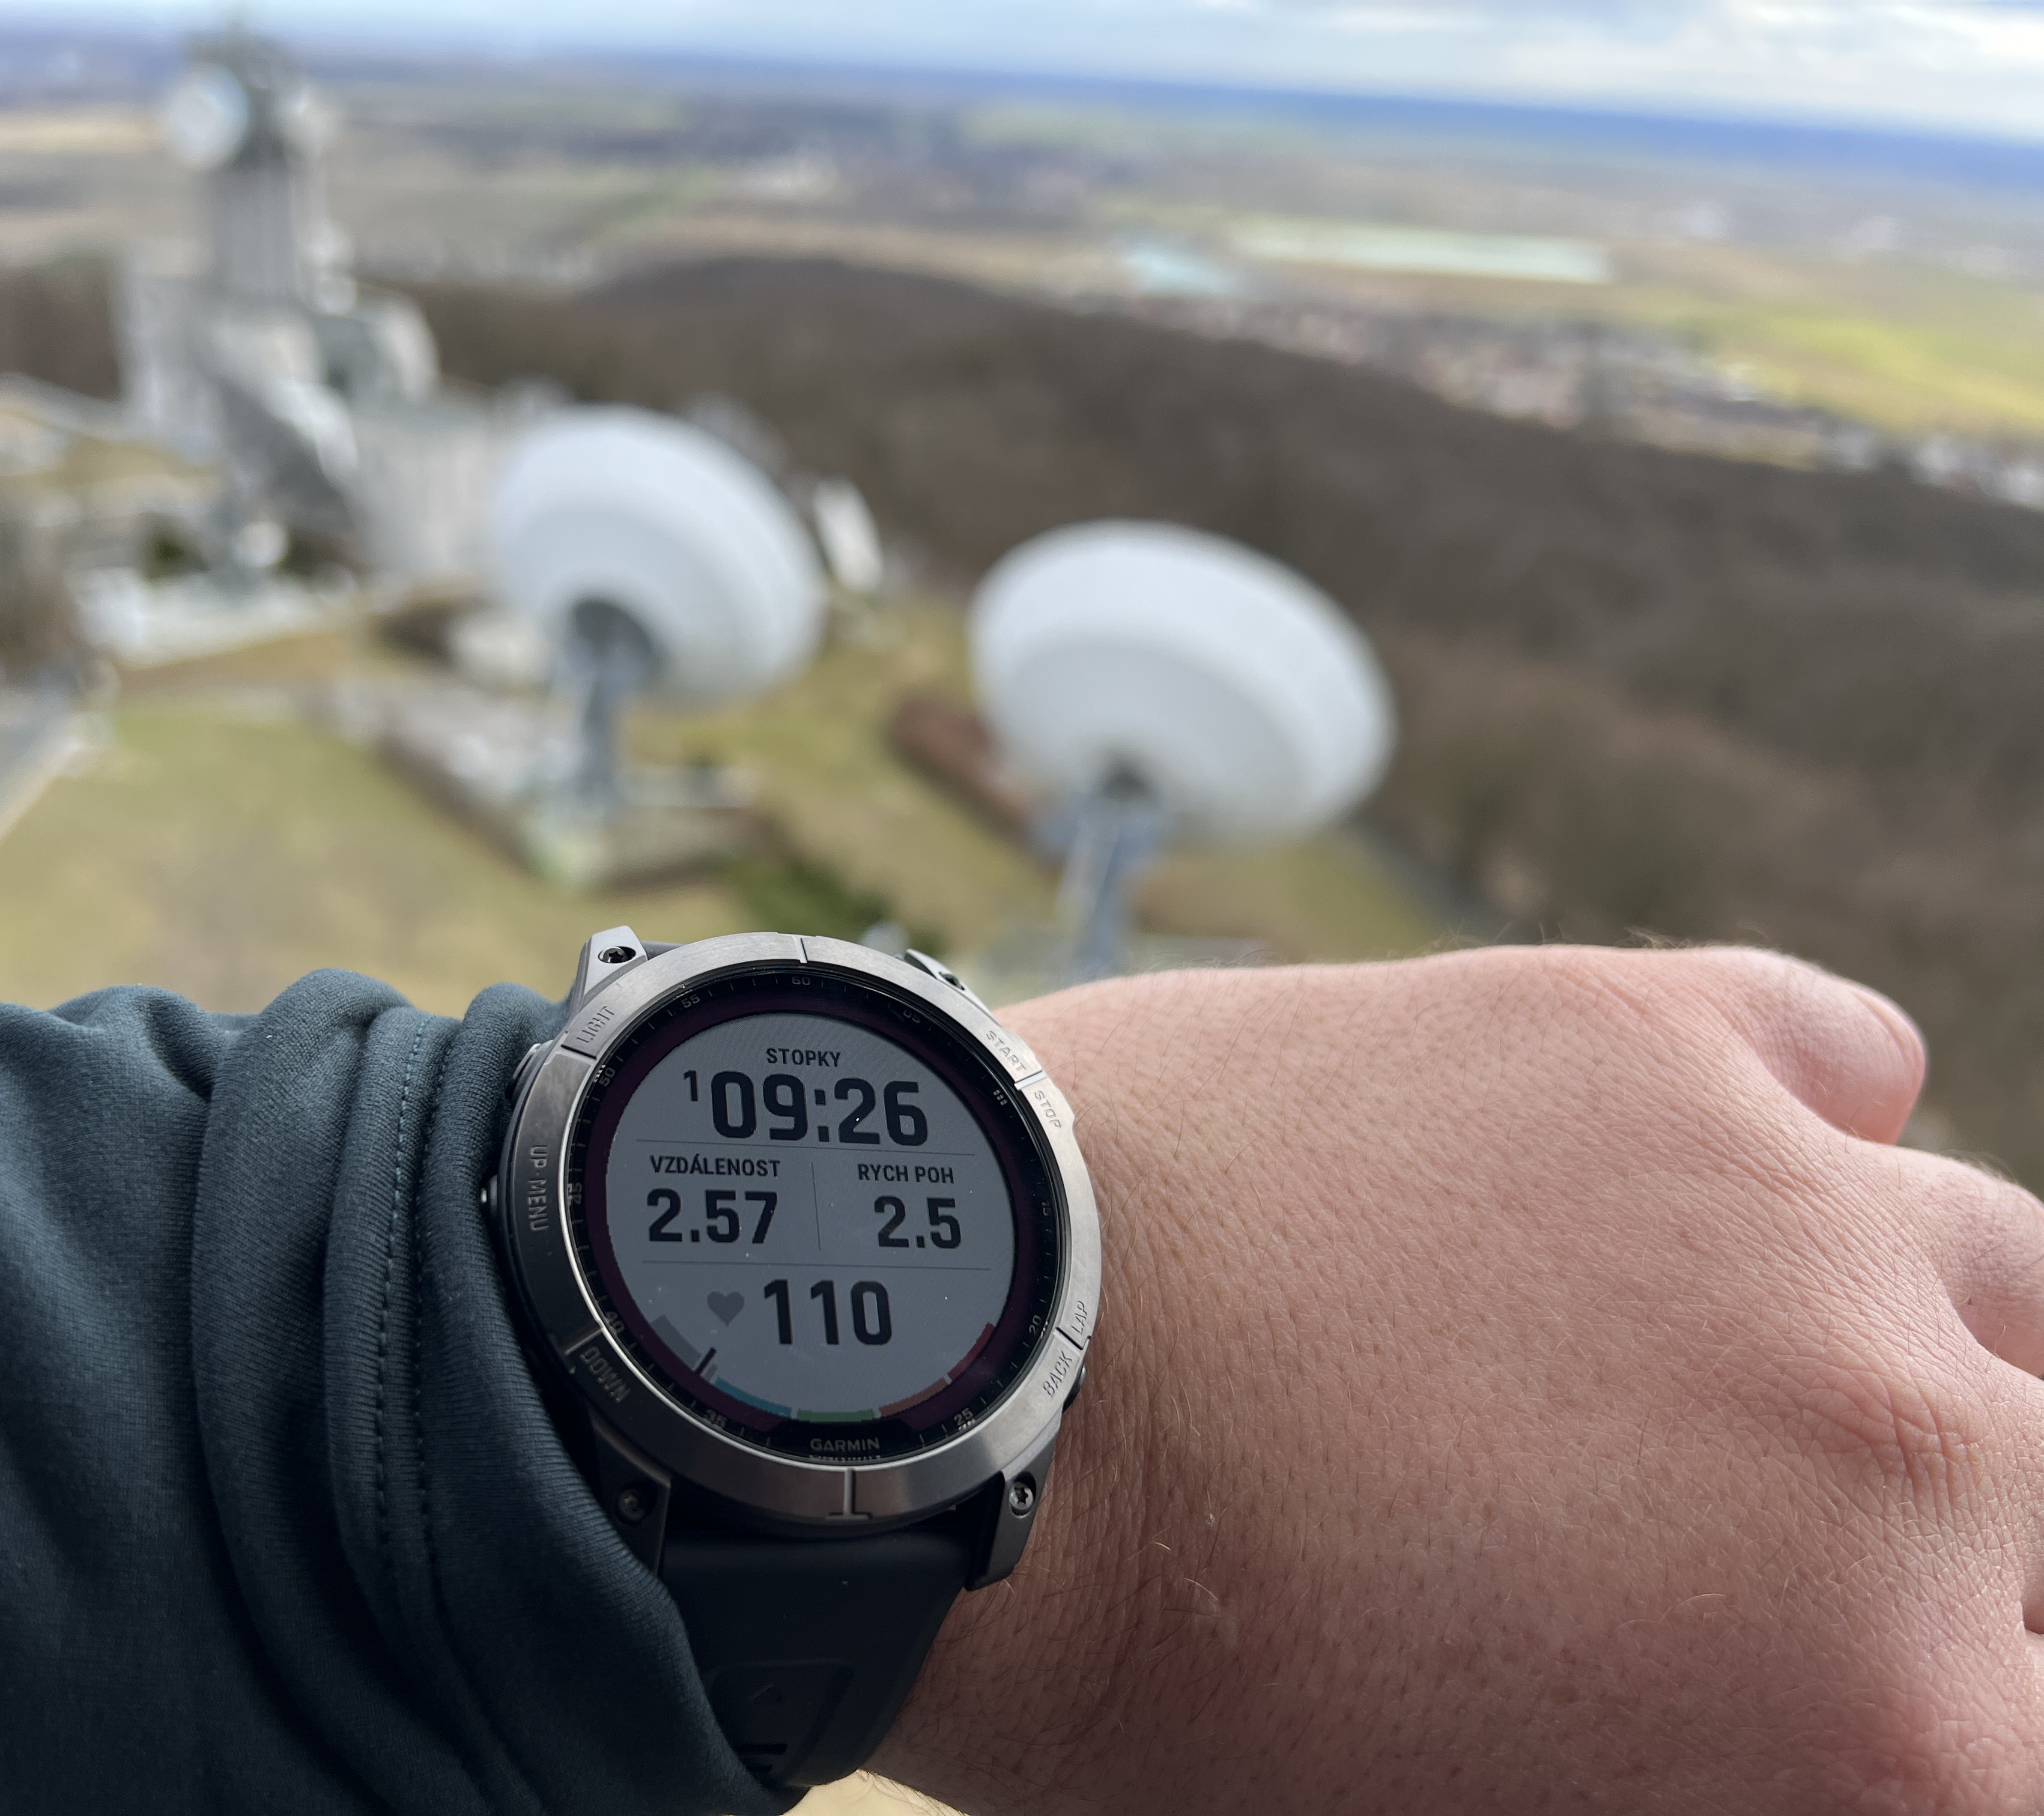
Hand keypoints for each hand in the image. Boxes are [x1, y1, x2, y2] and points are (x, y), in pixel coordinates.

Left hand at [879, 946, 2043, 1813]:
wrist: (971, 1397)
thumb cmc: (1174, 1675)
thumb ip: (1721, 1767)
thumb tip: (1788, 1704)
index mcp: (1896, 1730)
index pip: (2027, 1727)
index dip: (1928, 1716)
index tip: (1826, 1677)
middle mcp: (1911, 1458)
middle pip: (2039, 1496)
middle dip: (1939, 1551)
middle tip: (1744, 1547)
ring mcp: (1794, 1213)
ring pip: (1995, 1273)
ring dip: (1902, 1336)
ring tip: (1726, 1360)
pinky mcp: (1650, 1031)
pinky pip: (1844, 1054)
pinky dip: (1797, 1118)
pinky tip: (1677, 1171)